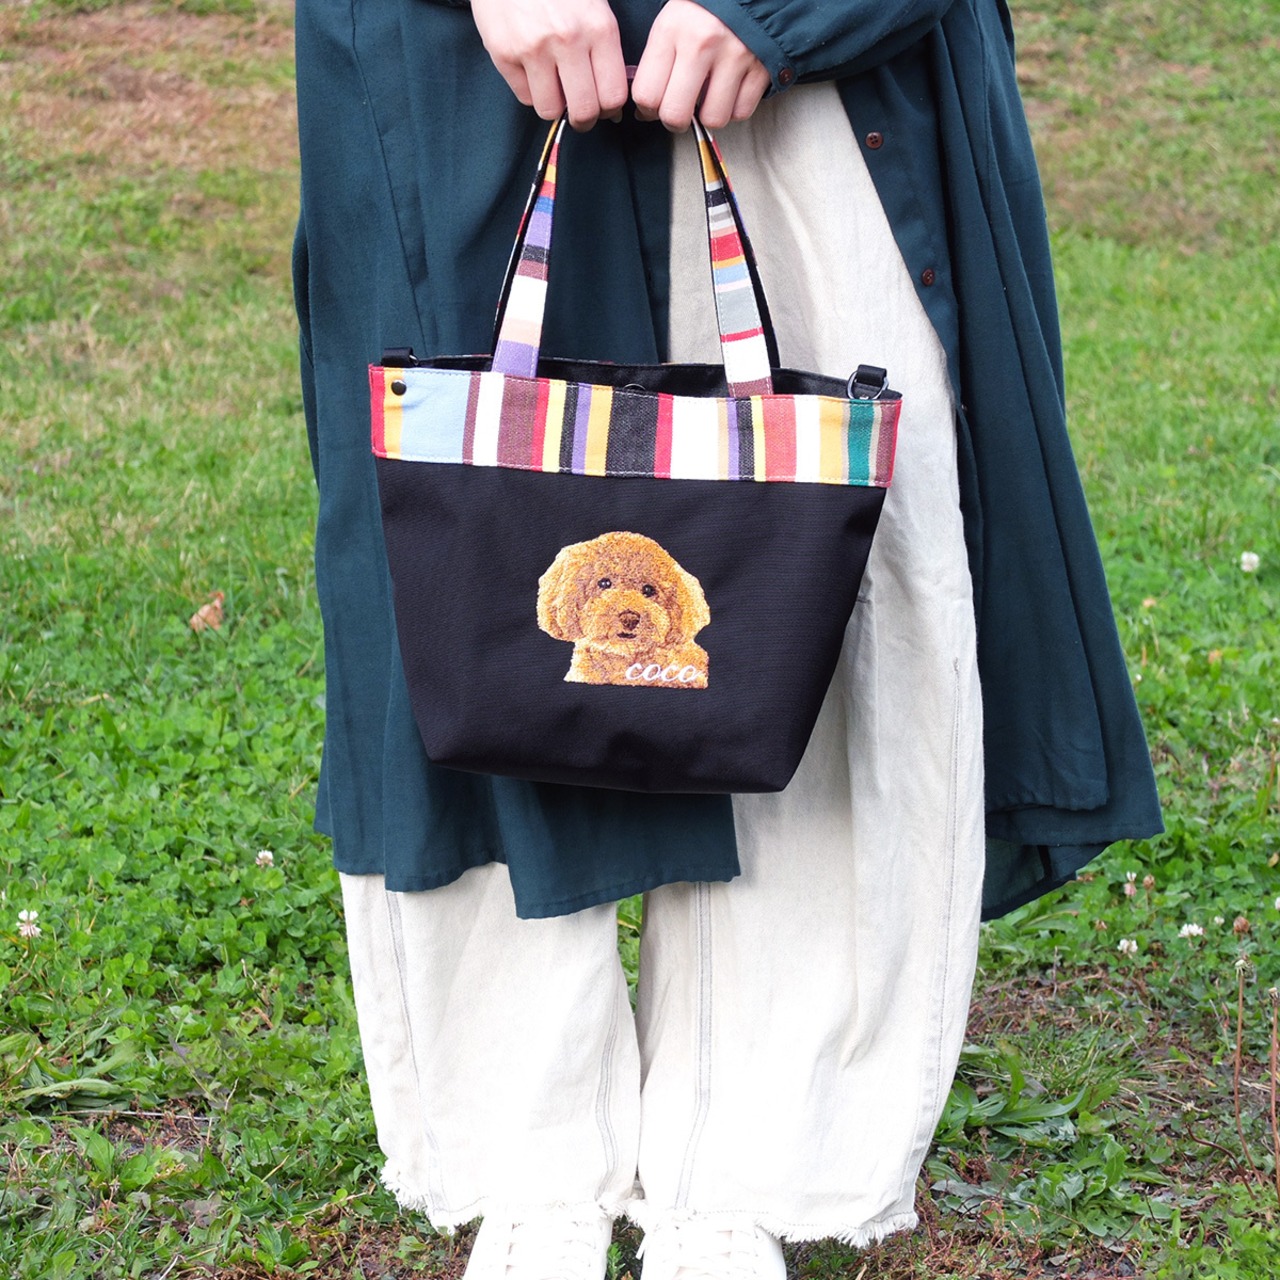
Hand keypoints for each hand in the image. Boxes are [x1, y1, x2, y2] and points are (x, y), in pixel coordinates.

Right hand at [470, 0, 628, 130]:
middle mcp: (568, 40)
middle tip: (580, 110)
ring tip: (554, 88)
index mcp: (598, 27)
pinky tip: (533, 70)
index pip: (613, 95)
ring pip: (551, 110)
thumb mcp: (593, 3)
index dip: (609, 108)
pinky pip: (524, 96)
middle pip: (584, 111)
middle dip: (584, 118)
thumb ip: (605, 46)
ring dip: (554, 105)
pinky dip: (530, 91)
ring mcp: (533, 48)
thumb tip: (612, 100)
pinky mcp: (504, 53)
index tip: (604, 106)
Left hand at [631, 0, 770, 131]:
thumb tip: (648, 110)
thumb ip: (656, 63)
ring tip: (707, 98)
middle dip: (675, 121)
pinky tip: (729, 92)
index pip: (647, 95)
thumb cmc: (705, 8)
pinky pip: (741, 112)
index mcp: (672, 29)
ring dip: (708, 116)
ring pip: (712, 119)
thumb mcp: (670, 23)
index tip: (654, 108)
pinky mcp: (761, 67)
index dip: (647, 110)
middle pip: (676, 115)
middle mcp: (703, 42)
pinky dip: (734, 109)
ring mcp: (734, 55)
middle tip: (679, 111)